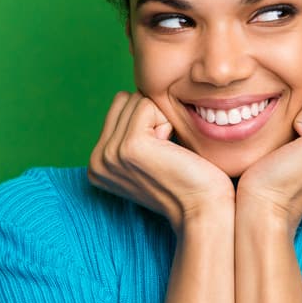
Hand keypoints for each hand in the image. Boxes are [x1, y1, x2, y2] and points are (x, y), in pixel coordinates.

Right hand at [87, 91, 234, 235]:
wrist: (204, 208)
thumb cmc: (188, 178)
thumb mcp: (150, 154)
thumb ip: (131, 129)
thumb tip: (132, 94)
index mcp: (98, 162)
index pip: (120, 106)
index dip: (149, 120)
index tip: (161, 153)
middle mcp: (98, 160)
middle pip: (126, 100)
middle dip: (153, 117)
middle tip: (166, 152)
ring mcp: (110, 153)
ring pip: (137, 100)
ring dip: (162, 119)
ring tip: (169, 152)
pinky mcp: (130, 146)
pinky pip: (148, 105)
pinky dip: (167, 121)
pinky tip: (172, 150)